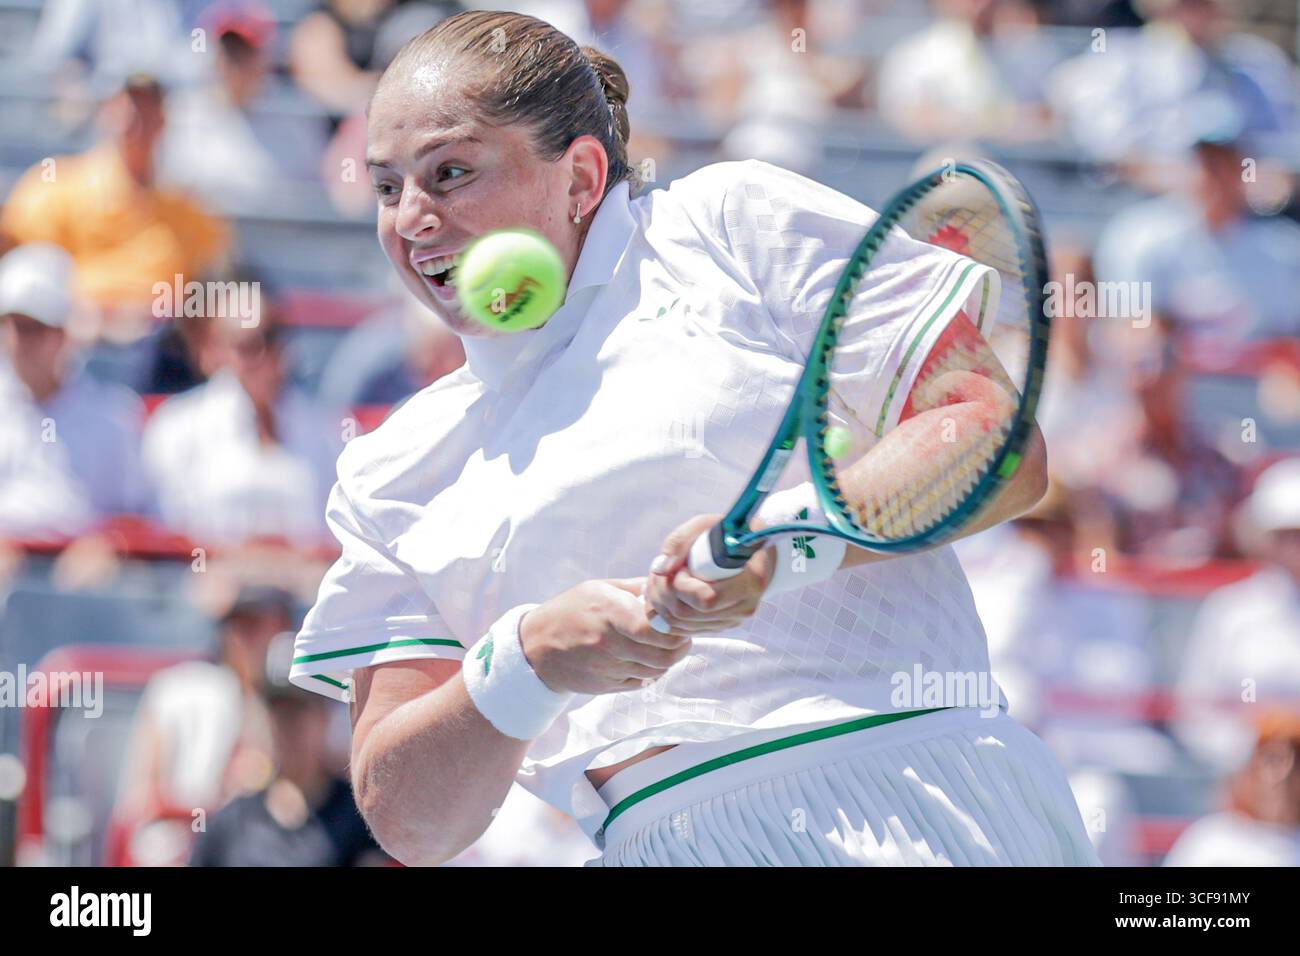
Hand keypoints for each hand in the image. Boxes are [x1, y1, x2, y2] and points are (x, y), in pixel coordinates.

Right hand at [519, 578, 692, 694]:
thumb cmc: (570, 611)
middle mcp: (608, 642)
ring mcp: (607, 667)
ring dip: (667, 660)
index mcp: (609, 611)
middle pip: (663, 654)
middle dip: (679, 646)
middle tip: (681, 637)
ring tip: (665, 647)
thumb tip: (666, 586)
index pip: (655, 628)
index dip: (675, 628)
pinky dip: (651, 672)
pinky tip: (646, 659)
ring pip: (656, 671)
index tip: (678, 621)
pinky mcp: (605, 686)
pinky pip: (641, 682)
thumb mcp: (598, 588)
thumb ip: (635, 588)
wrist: (535, 648)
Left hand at [644, 514, 774, 633]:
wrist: (749, 548)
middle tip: (660, 572)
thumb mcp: (706, 524)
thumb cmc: (729, 533)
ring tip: (659, 580)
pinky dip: (665, 614)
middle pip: (688, 615)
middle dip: (663, 593)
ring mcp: (733, 620)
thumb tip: (661, 568)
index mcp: (751, 581)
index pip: (706, 600)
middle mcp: (745, 607)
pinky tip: (664, 593)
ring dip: (660, 603)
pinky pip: (683, 630)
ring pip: (681, 625)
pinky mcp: (720, 626)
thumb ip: (680, 540)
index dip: (682, 585)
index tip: (680, 567)